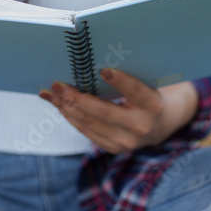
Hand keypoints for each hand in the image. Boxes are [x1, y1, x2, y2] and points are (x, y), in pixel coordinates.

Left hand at [39, 68, 198, 154]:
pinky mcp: (112, 148)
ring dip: (67, 108)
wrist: (158, 125)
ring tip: (52, 93)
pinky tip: (58, 105)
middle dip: (77, 98)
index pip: (136, 92)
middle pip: (104, 112)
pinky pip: (86, 131)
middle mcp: (140, 127)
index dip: (120, 81)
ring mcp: (125, 142)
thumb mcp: (145, 84)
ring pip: (90, 124)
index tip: (103, 70)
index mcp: (153, 105)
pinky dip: (70, 117)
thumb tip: (92, 62)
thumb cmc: (146, 95)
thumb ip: (126, 77)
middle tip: (58, 85)